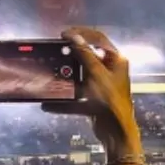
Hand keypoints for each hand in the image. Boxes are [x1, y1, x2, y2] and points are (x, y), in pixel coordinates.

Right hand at [41, 27, 140, 153]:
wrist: (116, 132)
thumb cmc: (110, 100)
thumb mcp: (96, 74)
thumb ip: (84, 54)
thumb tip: (73, 37)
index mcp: (116, 60)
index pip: (98, 39)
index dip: (81, 33)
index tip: (63, 34)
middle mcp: (110, 71)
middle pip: (89, 56)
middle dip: (72, 53)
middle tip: (56, 50)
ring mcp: (102, 86)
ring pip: (81, 76)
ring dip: (67, 75)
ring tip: (52, 71)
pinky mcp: (94, 101)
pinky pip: (77, 96)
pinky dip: (64, 100)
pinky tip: (49, 104)